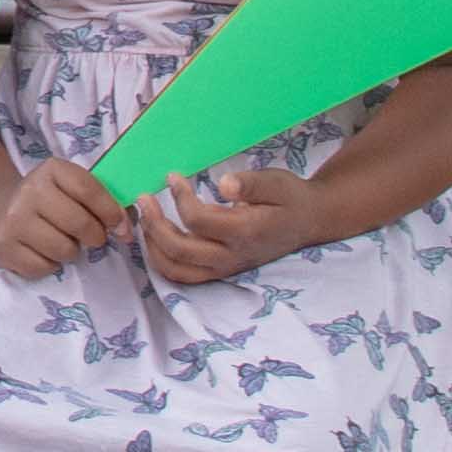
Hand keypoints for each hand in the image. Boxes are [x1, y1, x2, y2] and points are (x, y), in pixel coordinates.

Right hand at [0, 156, 124, 282]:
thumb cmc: (50, 199)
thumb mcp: (72, 188)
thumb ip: (102, 201)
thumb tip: (125, 228)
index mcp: (51, 170)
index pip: (88, 190)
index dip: (111, 211)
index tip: (120, 226)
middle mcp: (29, 191)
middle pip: (79, 223)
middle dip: (95, 236)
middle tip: (93, 238)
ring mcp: (13, 220)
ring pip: (63, 249)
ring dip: (72, 251)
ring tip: (64, 241)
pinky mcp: (4, 247)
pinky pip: (43, 267)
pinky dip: (50, 264)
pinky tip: (44, 251)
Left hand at [139, 162, 319, 286]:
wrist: (308, 222)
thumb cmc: (289, 198)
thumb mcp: (276, 182)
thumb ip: (251, 184)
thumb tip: (224, 183)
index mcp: (245, 232)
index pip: (198, 220)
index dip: (180, 197)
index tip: (173, 176)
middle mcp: (232, 256)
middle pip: (179, 251)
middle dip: (154, 224)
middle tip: (143, 199)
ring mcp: (225, 267)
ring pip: (177, 271)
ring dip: (153, 247)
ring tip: (144, 220)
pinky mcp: (220, 270)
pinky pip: (183, 275)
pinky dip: (163, 259)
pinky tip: (157, 236)